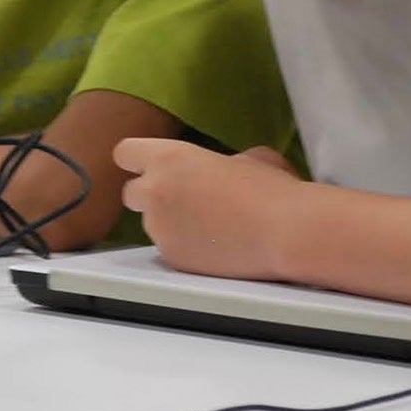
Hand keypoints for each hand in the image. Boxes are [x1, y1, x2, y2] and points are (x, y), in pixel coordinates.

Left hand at [114, 138, 303, 278]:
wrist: (286, 232)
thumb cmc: (271, 187)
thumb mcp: (247, 157)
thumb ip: (220, 159)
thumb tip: (226, 167)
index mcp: (168, 157)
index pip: (125, 153)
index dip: (138, 161)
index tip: (153, 168)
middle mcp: (154, 190)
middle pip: (131, 193)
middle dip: (151, 197)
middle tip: (182, 201)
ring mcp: (159, 227)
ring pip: (150, 224)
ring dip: (169, 224)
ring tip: (208, 228)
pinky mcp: (172, 258)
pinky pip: (169, 249)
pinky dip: (184, 248)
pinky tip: (214, 247)